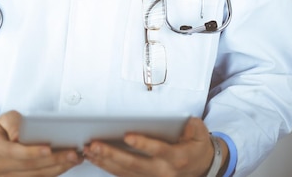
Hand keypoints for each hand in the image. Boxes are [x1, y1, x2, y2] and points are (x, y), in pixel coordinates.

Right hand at [0, 110, 82, 175]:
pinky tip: (65, 165)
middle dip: (53, 161)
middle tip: (73, 153)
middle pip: (30, 166)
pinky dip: (52, 172)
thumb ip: (12, 123)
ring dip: (57, 168)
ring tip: (75, 159)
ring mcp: (7, 176)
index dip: (33, 152)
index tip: (49, 149)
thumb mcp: (3, 118)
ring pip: (35, 176)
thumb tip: (19, 135)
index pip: (16, 153)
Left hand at [83, 117, 227, 176]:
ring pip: (125, 172)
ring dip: (105, 162)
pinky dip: (108, 168)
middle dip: (112, 154)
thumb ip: (193, 126)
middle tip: (96, 145)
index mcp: (176, 157)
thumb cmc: (197, 147)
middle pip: (134, 164)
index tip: (128, 136)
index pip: (157, 150)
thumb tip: (186, 119)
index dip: (143, 144)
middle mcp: (162, 171)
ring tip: (89, 151)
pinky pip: (124, 176)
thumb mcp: (200, 134)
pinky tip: (96, 159)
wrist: (202, 168)